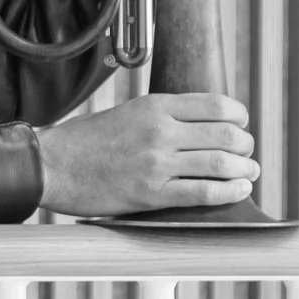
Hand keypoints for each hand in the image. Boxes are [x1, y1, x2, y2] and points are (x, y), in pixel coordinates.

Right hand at [33, 92, 257, 215]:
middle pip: (228, 135)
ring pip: (222, 164)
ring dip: (245, 171)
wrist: (50, 165)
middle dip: (245, 146)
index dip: (240, 117)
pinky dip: (229, 193)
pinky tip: (237, 191)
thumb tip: (201, 127)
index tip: (240, 125)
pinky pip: (204, 193)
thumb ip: (162, 117)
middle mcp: (160, 132)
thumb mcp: (127, 113)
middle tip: (245, 154)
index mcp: (154, 106)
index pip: (217, 105)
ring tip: (247, 174)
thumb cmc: (84, 141)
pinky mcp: (151, 194)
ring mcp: (156, 163)